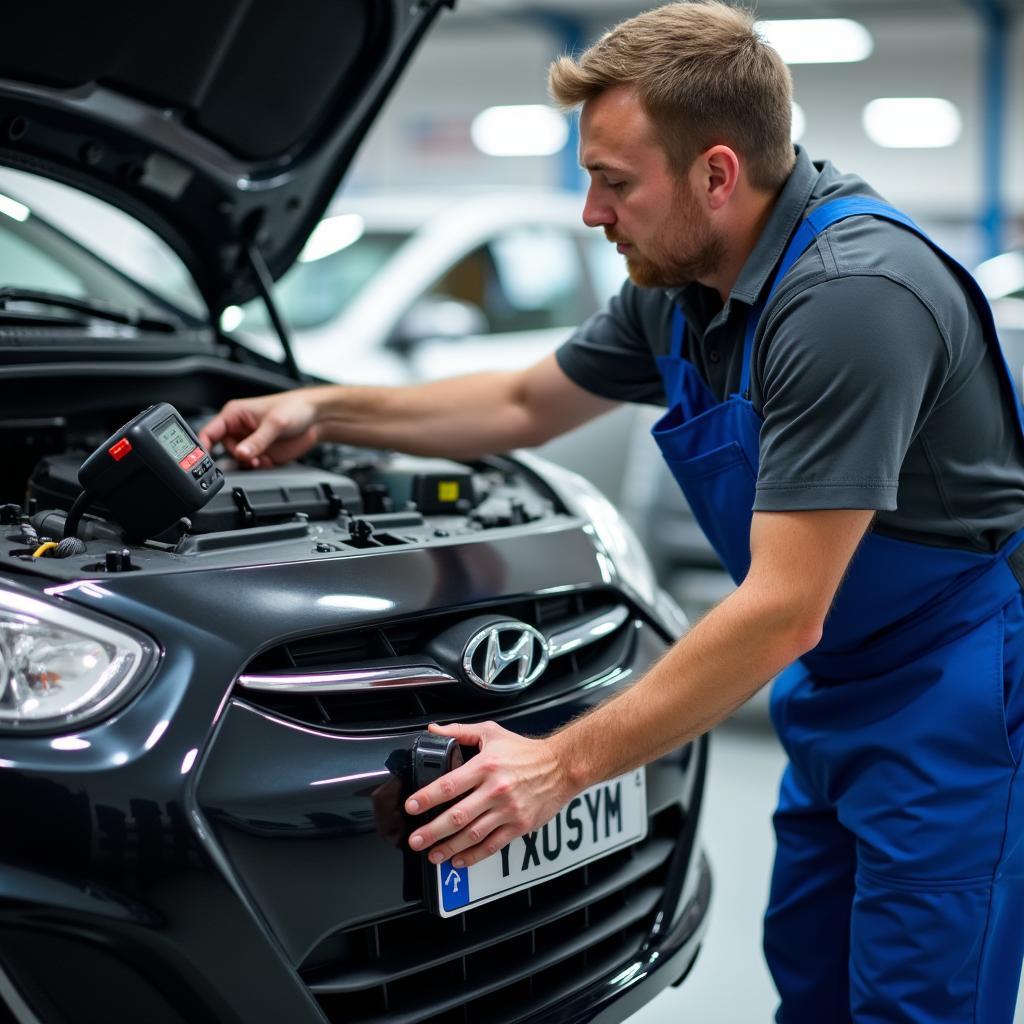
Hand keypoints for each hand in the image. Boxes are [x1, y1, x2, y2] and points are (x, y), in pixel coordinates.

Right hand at [198, 391, 320, 468]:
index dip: (202, 447)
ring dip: (248, 463)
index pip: (209, 432)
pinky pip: (251, 466)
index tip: (202, 461)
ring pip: (238, 460)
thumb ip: (257, 441)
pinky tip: (268, 461)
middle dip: (237, 457)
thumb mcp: (274, 424)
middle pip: (223, 450)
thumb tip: (241, 454)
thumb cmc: (294, 409)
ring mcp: (250, 442)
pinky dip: (258, 467)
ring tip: (261, 459)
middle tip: (251, 458)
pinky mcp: (261, 453)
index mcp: (234, 414)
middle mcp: (239, 429)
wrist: (316, 418)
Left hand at [405, 721, 574, 868]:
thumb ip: (459, 732)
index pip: (449, 784)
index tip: (411, 806)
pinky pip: (493, 845)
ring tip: (432, 855)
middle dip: (432, 831)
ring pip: (473, 834)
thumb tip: (433, 731)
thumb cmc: (525, 751)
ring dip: (449, 847)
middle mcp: (496, 789)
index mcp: (485, 766)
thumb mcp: (491, 733)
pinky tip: (459, 860)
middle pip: (457, 815)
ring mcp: (508, 810)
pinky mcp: (519, 825)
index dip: (427, 797)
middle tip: (415, 840)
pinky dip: (474, 856)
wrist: (561, 766)